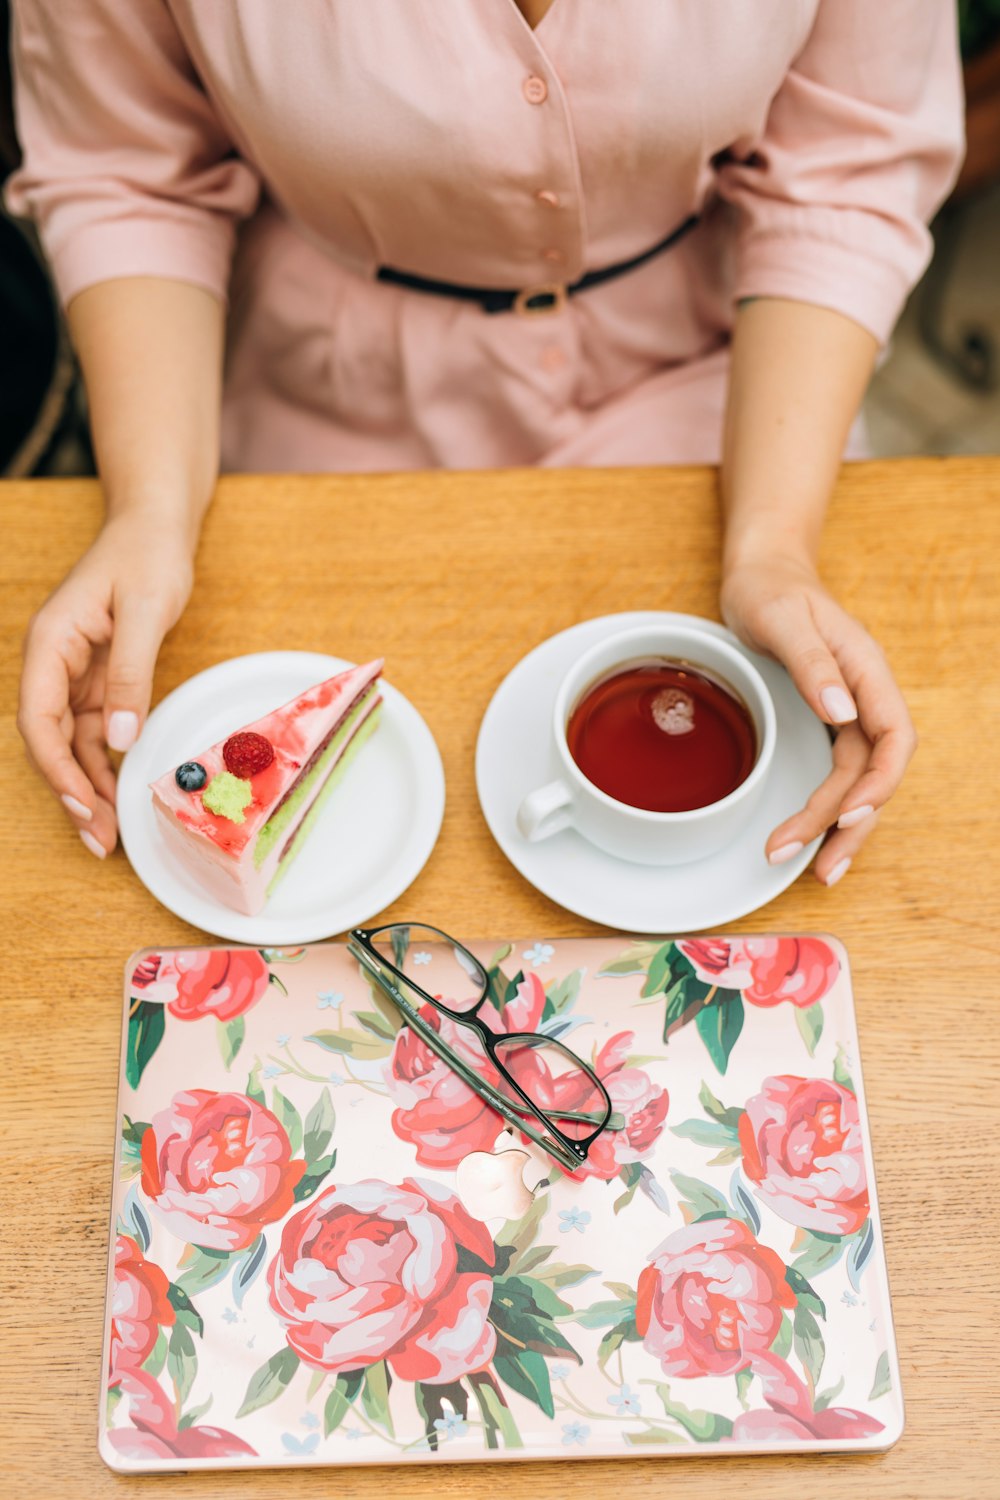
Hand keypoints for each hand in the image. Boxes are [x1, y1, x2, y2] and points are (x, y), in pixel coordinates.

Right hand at [18, 514, 193, 854]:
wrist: (156, 528)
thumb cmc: (147, 556)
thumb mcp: (145, 611)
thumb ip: (132, 675)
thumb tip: (119, 739)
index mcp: (50, 643)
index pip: (37, 718)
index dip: (55, 768)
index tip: (81, 805)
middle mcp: (54, 664)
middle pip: (50, 741)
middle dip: (71, 793)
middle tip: (99, 840)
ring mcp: (75, 675)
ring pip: (72, 744)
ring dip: (89, 787)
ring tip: (111, 833)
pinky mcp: (100, 680)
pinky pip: (95, 732)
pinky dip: (106, 765)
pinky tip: (121, 794)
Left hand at [720, 554, 916, 884]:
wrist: (760, 573)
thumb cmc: (771, 589)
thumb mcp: (783, 618)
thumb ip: (812, 663)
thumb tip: (842, 712)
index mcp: (865, 671)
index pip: (894, 737)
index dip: (879, 782)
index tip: (848, 814)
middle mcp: (862, 697)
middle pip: (874, 773)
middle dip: (848, 823)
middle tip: (813, 864)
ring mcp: (846, 712)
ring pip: (856, 783)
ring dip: (838, 830)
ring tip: (813, 871)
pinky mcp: (823, 723)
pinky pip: (835, 776)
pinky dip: (825, 811)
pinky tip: (811, 841)